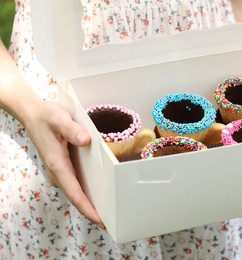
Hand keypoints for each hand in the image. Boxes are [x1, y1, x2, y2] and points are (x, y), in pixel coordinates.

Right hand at [24, 100, 104, 228]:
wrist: (32, 113)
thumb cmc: (46, 116)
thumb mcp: (59, 119)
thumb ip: (72, 130)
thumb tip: (86, 140)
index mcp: (57, 163)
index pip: (74, 191)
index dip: (87, 207)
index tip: (99, 219)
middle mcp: (57, 171)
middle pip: (75, 196)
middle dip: (91, 210)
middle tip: (110, 219)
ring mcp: (59, 170)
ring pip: (75, 191)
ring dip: (88, 202)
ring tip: (107, 209)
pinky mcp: (62, 166)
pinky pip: (74, 183)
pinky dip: (85, 191)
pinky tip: (97, 191)